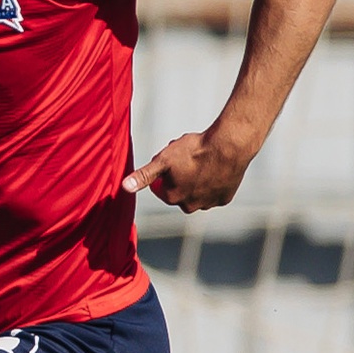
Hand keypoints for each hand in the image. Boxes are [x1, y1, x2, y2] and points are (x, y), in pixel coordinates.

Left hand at [124, 127, 256, 212]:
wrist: (229, 146)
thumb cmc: (194, 151)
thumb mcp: (163, 160)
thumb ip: (144, 175)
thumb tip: (124, 187)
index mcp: (173, 198)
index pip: (159, 188)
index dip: (162, 173)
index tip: (170, 160)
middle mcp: (191, 206)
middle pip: (178, 191)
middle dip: (178, 177)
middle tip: (186, 159)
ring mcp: (210, 203)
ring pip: (196, 192)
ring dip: (195, 181)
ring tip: (200, 161)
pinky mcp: (225, 198)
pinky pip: (213, 191)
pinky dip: (212, 182)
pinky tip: (214, 168)